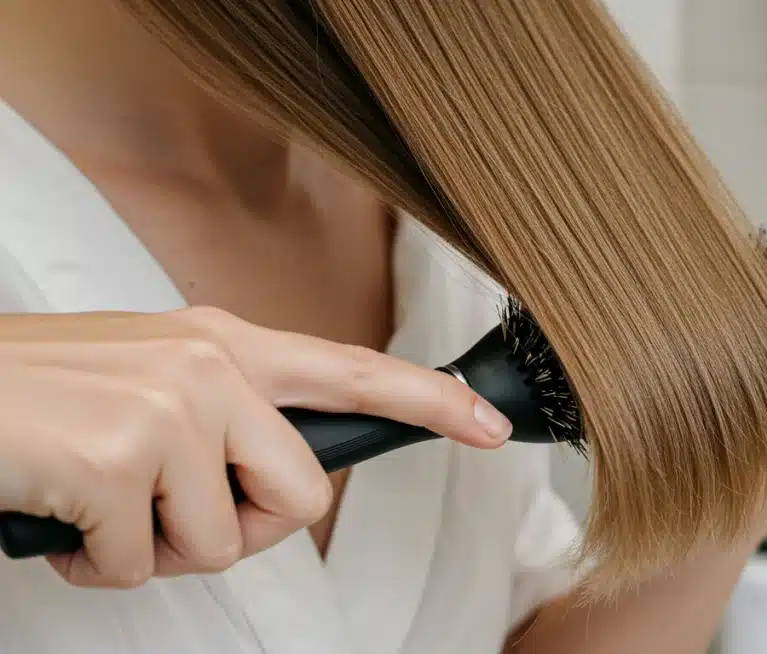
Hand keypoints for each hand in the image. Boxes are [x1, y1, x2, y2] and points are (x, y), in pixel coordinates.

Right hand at [0, 307, 510, 588]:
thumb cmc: (42, 400)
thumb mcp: (152, 383)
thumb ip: (228, 418)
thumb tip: (279, 479)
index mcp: (224, 344)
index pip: (353, 370)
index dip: (430, 401)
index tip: (488, 426)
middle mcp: (209, 365)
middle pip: (302, 496)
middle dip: (242, 529)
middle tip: (167, 510)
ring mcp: (169, 408)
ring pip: (223, 543)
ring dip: (155, 548)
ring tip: (101, 502)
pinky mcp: (120, 458)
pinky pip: (142, 566)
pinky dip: (97, 565)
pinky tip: (63, 516)